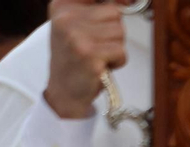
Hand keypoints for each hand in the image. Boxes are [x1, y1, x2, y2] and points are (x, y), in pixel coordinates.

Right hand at [45, 0, 127, 118]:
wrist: (64, 93)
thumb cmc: (74, 58)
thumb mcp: (77, 25)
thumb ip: (98, 7)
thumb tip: (128, 2)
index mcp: (61, 6)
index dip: (116, 1)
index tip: (125, 4)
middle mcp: (65, 19)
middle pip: (114, 12)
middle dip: (112, 31)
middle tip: (95, 46)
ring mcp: (76, 37)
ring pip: (120, 31)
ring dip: (114, 47)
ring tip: (96, 57)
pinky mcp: (89, 55)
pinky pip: (121, 50)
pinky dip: (117, 61)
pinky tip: (100, 67)